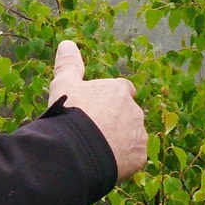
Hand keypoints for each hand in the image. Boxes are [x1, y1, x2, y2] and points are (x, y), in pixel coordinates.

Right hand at [49, 40, 147, 181]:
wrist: (78, 150)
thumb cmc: (70, 113)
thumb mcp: (64, 86)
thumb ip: (69, 65)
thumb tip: (66, 43)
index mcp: (118, 91)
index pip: (122, 90)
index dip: (110, 98)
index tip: (98, 107)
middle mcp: (134, 111)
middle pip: (128, 115)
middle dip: (116, 121)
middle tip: (94, 131)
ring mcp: (139, 135)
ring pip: (132, 136)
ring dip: (121, 141)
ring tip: (98, 149)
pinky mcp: (139, 157)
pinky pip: (132, 157)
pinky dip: (122, 159)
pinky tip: (104, 162)